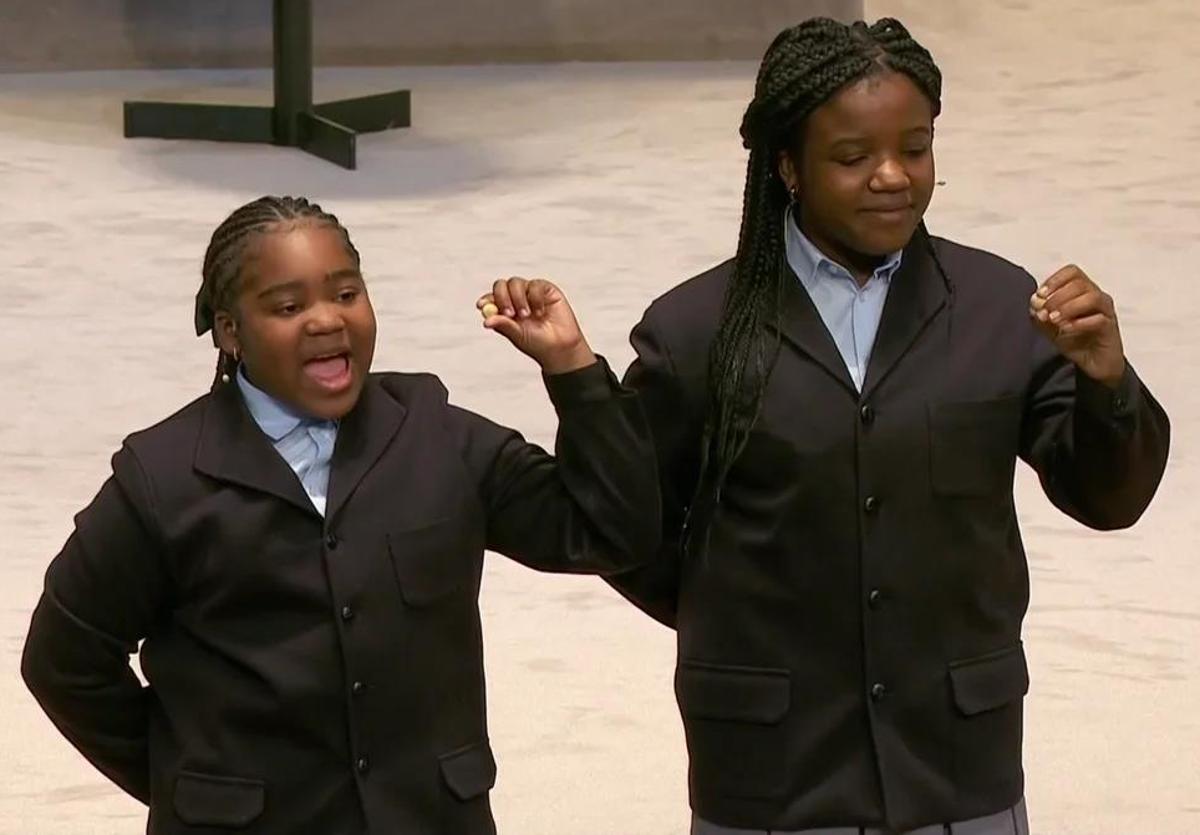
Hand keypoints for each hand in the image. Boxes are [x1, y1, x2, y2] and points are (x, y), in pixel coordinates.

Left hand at [477, 277, 595, 374]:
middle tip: (509, 312)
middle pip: (501, 285)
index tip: (481, 305)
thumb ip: (503, 325)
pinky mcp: (545, 289)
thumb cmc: (537, 343)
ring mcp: (529, 292)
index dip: (486, 299)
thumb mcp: (517, 335)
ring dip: (519, 299)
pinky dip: (535, 298)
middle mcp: (515, 298)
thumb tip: (486, 321)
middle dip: (502, 297)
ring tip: (527, 316)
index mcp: (505, 310)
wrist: (560, 346)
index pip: (491, 298)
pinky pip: (534, 285)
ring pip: (516, 283)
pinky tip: (541, 312)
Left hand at [1029, 265, 1125, 387]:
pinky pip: (1099, 319)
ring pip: (1092, 297)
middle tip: (1045, 311)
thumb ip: (1041, 315)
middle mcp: (1096, 297)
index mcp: (1082, 292)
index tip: (1040, 295)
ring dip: (1068, 307)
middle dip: (1057, 296)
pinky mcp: (1110, 328)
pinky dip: (1079, 323)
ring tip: (1053, 319)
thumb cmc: (1075, 340)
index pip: (1072, 272)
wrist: (1094, 364)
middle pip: (1080, 283)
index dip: (1054, 280)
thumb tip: (1034, 302)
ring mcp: (1105, 311)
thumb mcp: (1050, 328)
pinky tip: (1065, 329)